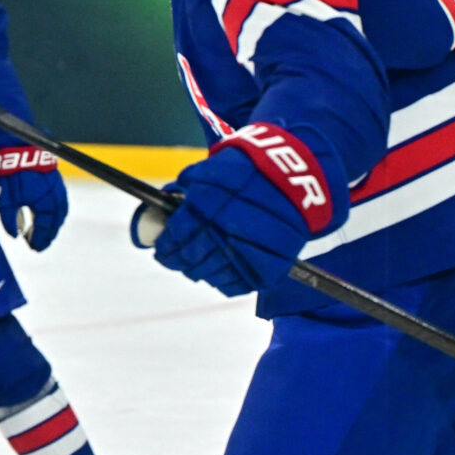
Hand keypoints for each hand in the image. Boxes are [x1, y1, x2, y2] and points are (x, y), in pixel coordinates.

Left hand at [0, 146, 67, 250]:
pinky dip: (56, 213)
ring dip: (53, 224)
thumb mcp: (5, 200)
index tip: (34, 248)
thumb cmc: (11, 173)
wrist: (19, 145)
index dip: (39, 240)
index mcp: (44, 205)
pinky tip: (49, 214)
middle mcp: (55, 198)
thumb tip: (15, 236)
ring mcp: (58, 188)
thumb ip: (10, 220)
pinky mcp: (56, 180)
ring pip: (60, 212)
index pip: (45, 229)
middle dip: (48, 235)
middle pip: (55, 222)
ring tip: (44, 232)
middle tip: (39, 244)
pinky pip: (61, 202)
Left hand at [133, 123, 341, 296]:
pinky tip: (219, 272)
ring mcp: (247, 250)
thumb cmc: (248, 169)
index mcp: (206, 202)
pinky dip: (223, 281)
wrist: (296, 176)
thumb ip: (184, 189)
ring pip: (210, 274)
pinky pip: (235, 285)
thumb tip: (159, 208)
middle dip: (177, 261)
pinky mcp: (268, 267)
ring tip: (197, 265)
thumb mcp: (211, 168)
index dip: (164, 246)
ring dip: (199, 272)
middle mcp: (225, 228)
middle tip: (174, 259)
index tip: (161, 248)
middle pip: (190, 258)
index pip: (175, 236)